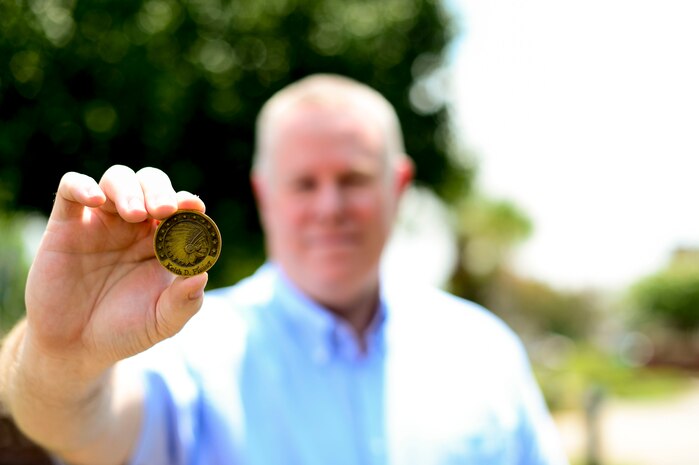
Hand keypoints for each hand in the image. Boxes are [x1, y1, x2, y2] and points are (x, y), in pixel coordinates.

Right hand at [23, 165, 207, 376]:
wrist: (75, 348)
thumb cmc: (125, 330)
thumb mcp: (162, 322)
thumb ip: (184, 302)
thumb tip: (202, 275)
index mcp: (163, 242)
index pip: (180, 209)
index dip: (188, 203)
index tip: (194, 207)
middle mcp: (135, 226)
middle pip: (151, 184)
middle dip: (161, 190)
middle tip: (164, 210)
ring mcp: (101, 222)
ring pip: (118, 179)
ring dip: (130, 188)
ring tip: (135, 214)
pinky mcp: (66, 225)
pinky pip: (71, 188)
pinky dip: (83, 186)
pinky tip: (97, 201)